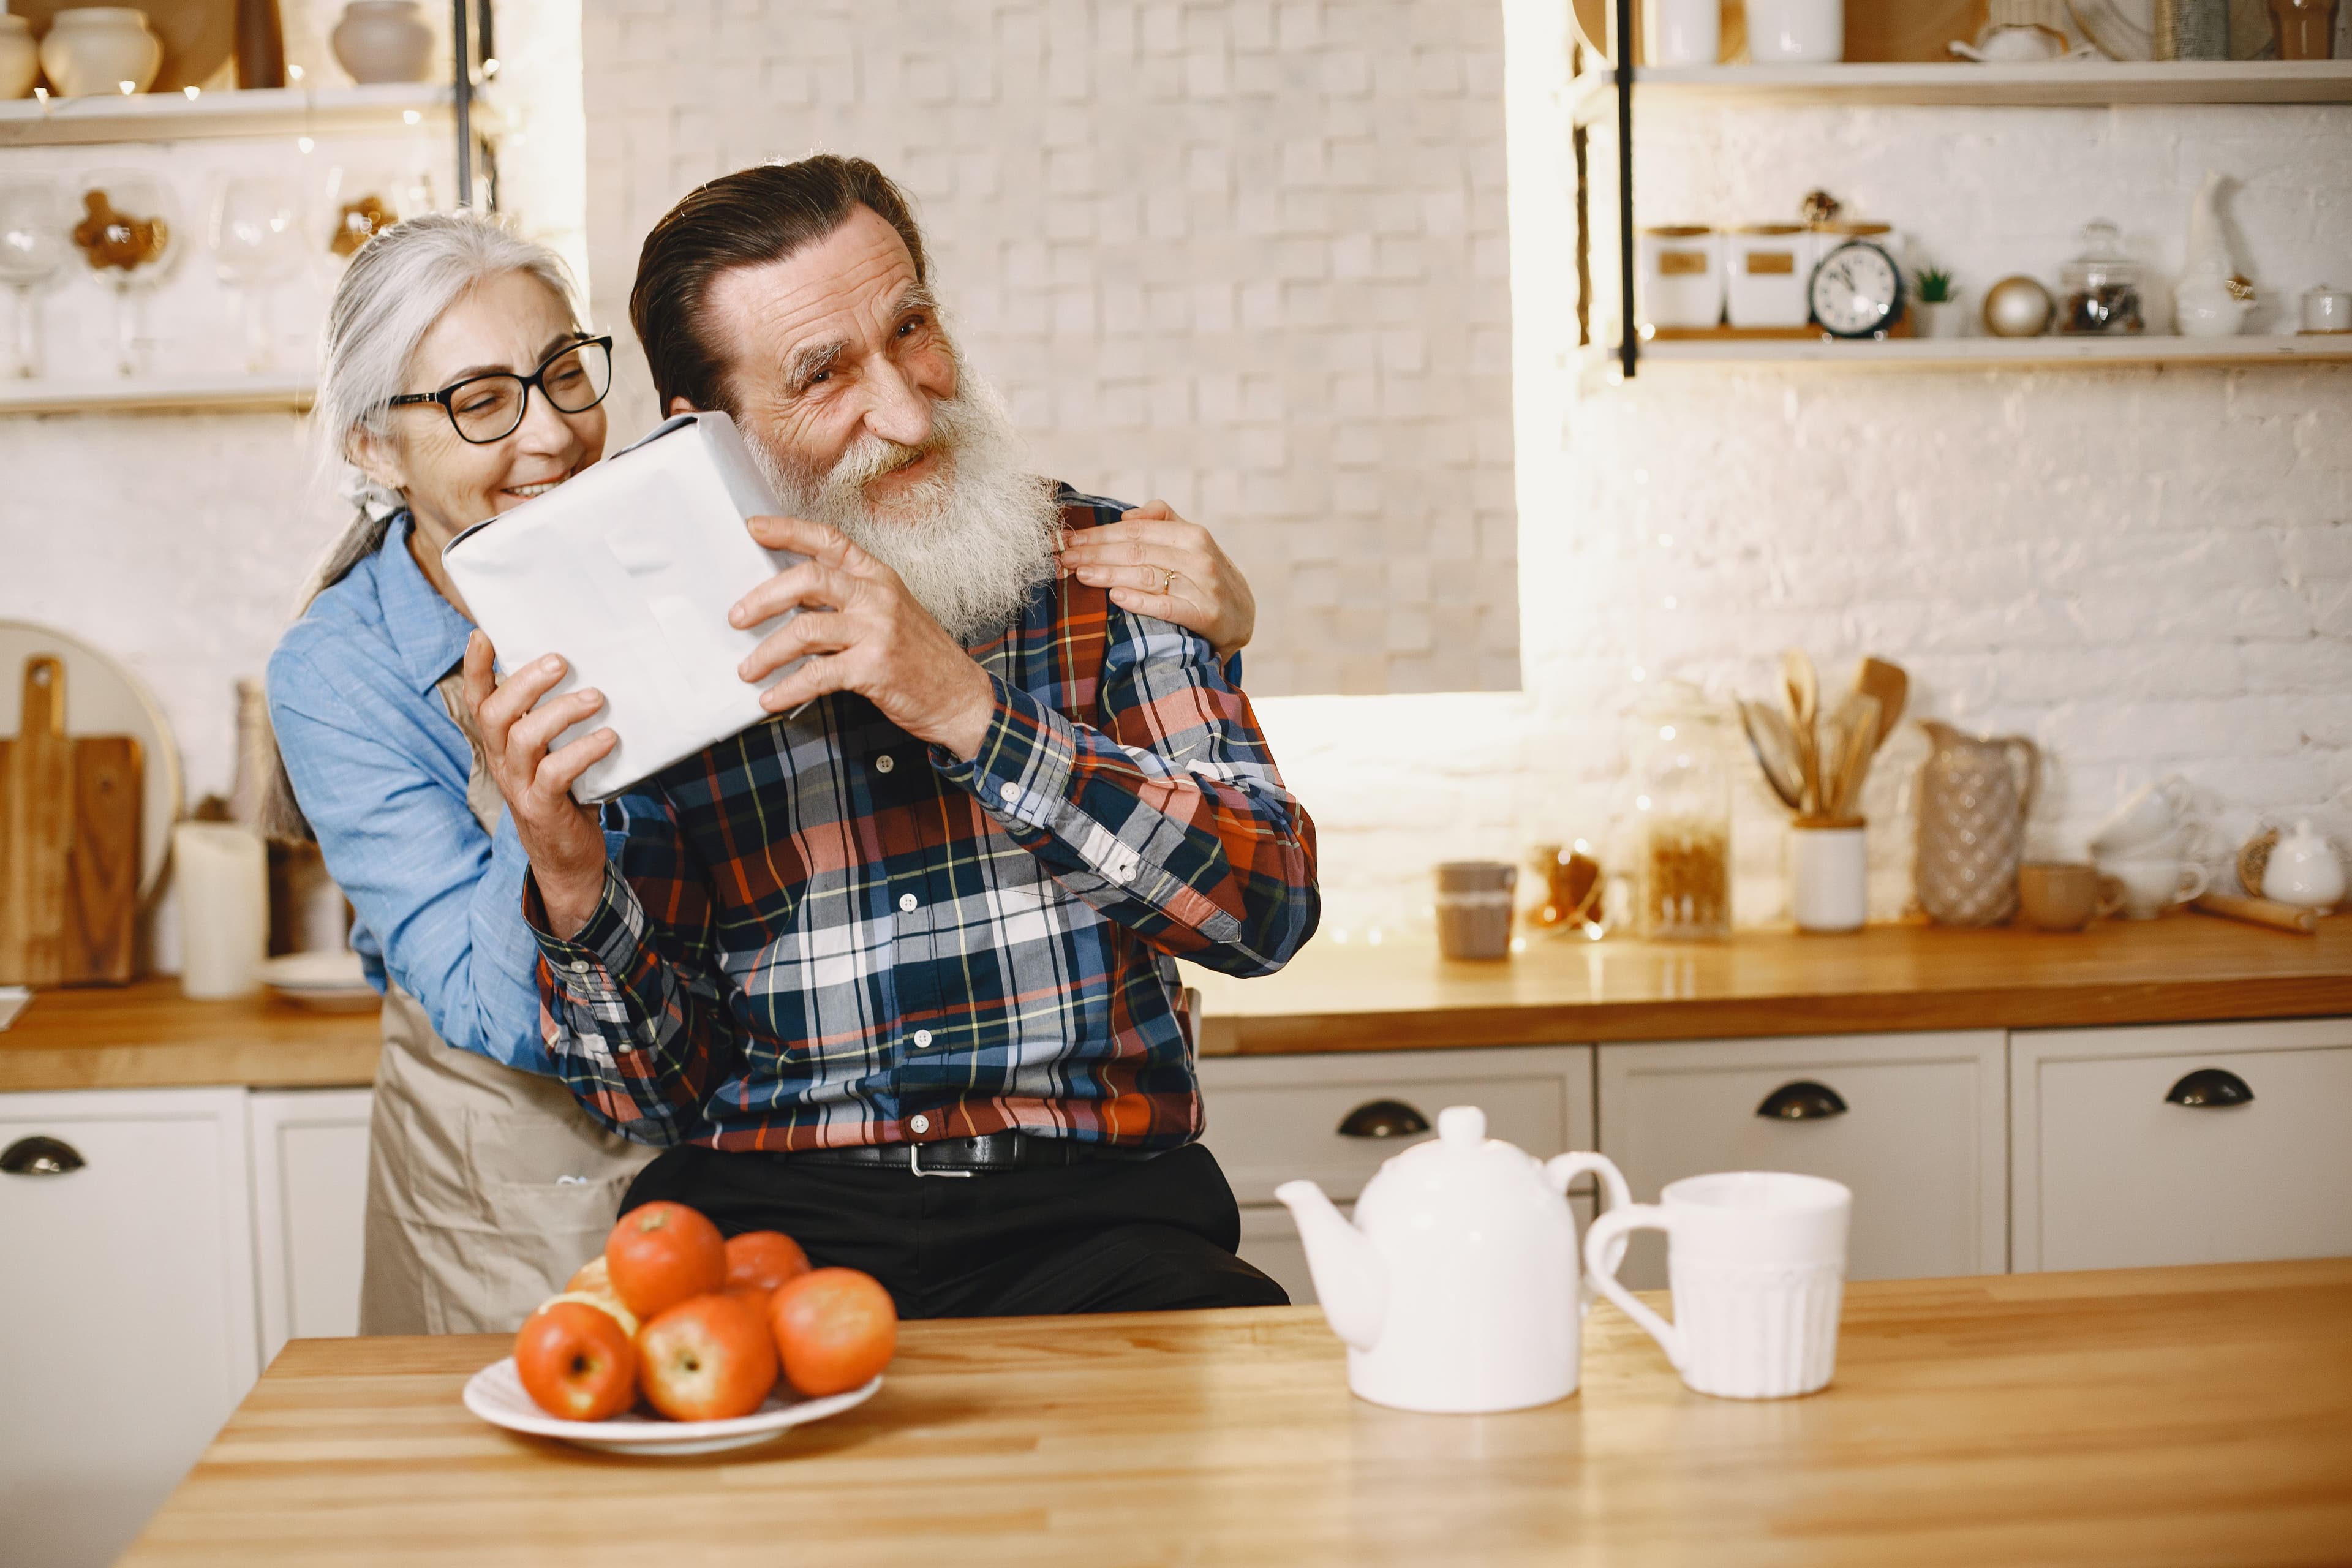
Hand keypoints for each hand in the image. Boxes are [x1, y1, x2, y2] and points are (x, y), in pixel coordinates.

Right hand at [462, 630, 614, 938]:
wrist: (568, 865)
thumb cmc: (567, 799)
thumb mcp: (554, 757)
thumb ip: (558, 724)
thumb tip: (592, 673)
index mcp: (502, 746)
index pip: (478, 701)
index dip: (476, 668)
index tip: (483, 634)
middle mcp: (503, 763)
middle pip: (495, 714)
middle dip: (525, 682)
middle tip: (560, 661)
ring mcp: (520, 787)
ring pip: (524, 739)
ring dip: (561, 713)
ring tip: (595, 699)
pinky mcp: (543, 809)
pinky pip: (556, 774)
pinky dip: (582, 752)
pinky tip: (608, 739)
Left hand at [730, 516, 997, 760]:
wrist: (959, 697)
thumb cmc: (920, 658)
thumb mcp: (889, 613)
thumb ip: (846, 599)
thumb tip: (787, 598)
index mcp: (879, 576)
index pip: (829, 541)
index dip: (788, 529)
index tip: (753, 528)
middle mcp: (877, 596)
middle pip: (808, 579)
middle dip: (763, 598)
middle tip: (737, 617)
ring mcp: (877, 631)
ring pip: (805, 629)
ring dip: (768, 652)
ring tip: (748, 668)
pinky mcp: (873, 668)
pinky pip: (816, 675)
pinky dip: (787, 689)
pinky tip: (771, 699)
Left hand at [1056, 500, 1255, 658]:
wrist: (1243, 616)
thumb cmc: (1207, 577)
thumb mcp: (1192, 543)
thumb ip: (1163, 522)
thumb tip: (1127, 516)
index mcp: (1192, 534)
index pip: (1137, 530)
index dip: (1100, 534)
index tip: (1070, 540)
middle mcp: (1199, 556)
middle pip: (1136, 551)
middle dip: (1096, 553)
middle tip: (1065, 558)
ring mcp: (1203, 586)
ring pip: (1146, 576)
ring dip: (1108, 574)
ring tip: (1080, 574)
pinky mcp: (1205, 616)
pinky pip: (1165, 606)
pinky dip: (1139, 600)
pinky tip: (1115, 597)